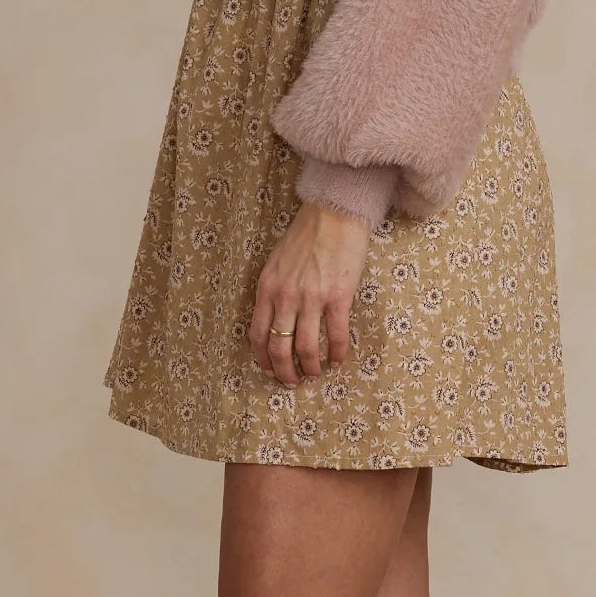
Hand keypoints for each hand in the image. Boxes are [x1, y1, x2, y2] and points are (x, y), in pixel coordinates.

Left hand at [249, 200, 371, 383]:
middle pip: (279, 348)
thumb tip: (277, 319)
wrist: (332, 214)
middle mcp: (285, 297)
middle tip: (292, 382)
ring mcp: (311, 299)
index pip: (257, 335)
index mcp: (267, 289)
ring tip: (315, 374)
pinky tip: (338, 360)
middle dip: (285, 372)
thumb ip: (273, 291)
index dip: (263, 359)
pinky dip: (337, 353)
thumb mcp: (276, 263)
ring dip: (310, 368)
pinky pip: (335, 335)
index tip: (270, 370)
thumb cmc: (305, 236)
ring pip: (305, 348)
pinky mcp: (338, 297)